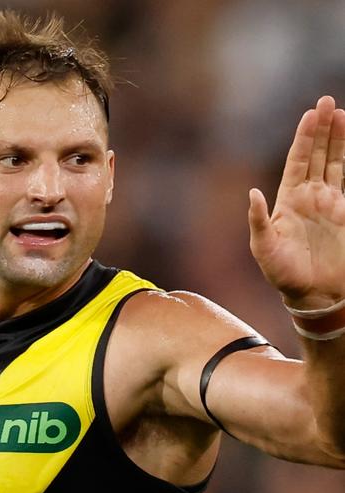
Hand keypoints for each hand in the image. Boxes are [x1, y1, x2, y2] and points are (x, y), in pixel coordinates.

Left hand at [249, 95, 344, 308]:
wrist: (312, 294)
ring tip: (341, 113)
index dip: (304, 137)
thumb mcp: (263, 248)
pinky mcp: (343, 213)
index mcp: (288, 200)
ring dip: (338, 139)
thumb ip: (258, 221)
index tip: (311, 114)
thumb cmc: (283, 275)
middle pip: (316, 154)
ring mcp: (327, 204)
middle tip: (327, 101)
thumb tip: (252, 193)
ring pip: (334, 163)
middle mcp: (308, 197)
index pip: (298, 161)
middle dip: (322, 129)